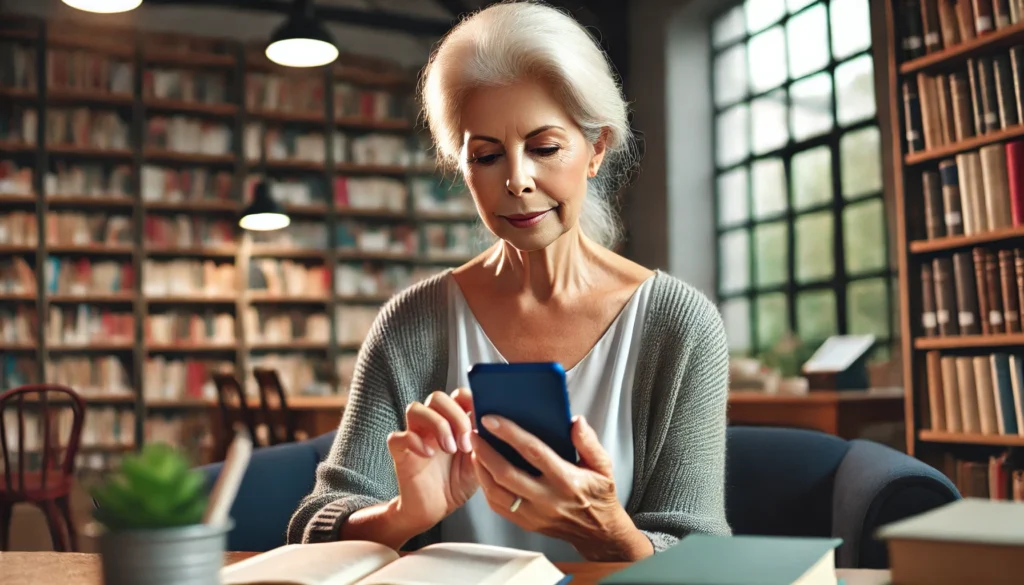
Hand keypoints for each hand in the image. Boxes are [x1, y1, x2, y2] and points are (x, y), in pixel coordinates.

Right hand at [386, 388, 478, 532]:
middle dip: (455, 416)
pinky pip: (398, 436)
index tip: (480, 419)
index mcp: (453, 422)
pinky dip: (414, 441)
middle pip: (437, 397)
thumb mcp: (479, 461)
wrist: (435, 509)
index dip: (469, 400)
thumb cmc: (457, 483)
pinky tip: (428, 454)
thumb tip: (496, 425)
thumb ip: (485, 442)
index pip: (458, 394)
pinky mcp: (400, 452)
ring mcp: (415, 435)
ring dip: (437, 425)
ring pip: (415, 408)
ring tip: (449, 448)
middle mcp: (432, 424)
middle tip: (465, 443)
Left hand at [470, 414, 652, 560]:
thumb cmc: (598, 494)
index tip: (492, 419)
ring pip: (497, 492)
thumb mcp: (603, 465)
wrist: (598, 532)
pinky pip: (498, 506)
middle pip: (507, 474)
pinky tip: (483, 471)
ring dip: (481, 470)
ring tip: (475, 450)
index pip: (534, 452)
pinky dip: (486, 487)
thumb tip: (574, 421)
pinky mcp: (526, 524)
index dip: (510, 434)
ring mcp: (535, 514)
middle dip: (485, 452)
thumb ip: (588, 442)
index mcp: (567, 480)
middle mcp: (548, 499)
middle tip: (474, 434)